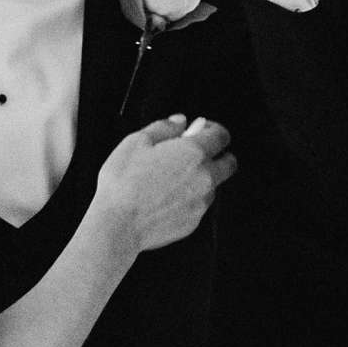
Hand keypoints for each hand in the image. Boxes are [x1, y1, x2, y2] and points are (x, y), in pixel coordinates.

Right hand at [92, 114, 237, 253]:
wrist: (118, 225)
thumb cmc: (123, 183)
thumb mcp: (136, 142)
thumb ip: (164, 127)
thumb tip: (180, 121)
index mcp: (193, 152)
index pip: (221, 135)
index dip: (212, 129)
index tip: (200, 130)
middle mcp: (204, 177)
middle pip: (229, 163)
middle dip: (218, 155)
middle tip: (194, 155)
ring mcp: (201, 201)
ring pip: (214, 185)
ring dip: (202, 178)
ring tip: (172, 179)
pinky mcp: (194, 221)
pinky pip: (200, 205)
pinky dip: (190, 198)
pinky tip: (167, 197)